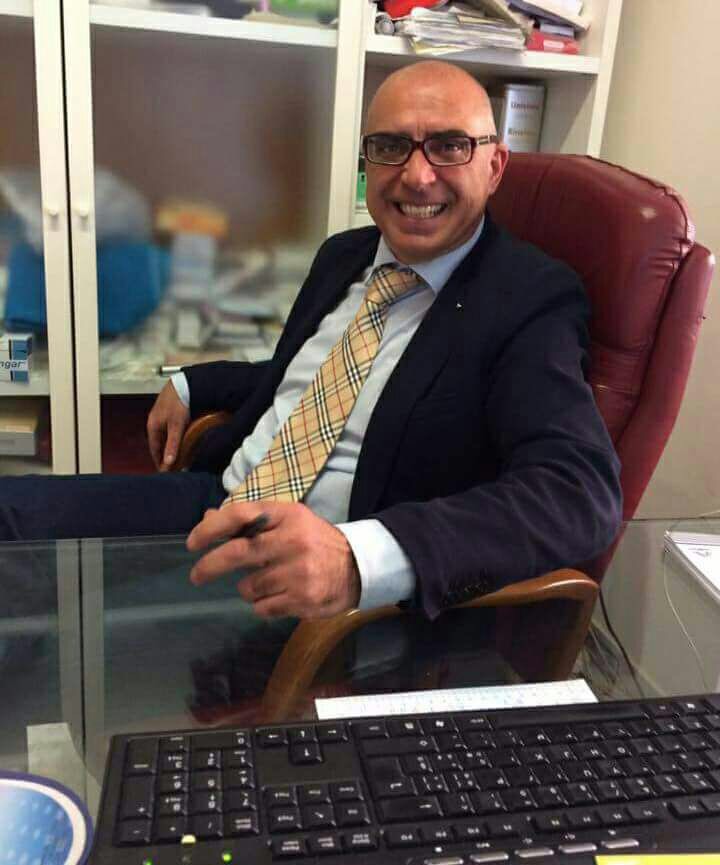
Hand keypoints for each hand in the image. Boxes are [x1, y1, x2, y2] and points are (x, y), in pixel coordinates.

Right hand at [147, 381, 190, 470]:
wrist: (183, 383)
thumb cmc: (178, 403)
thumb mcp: (176, 426)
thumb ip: (172, 445)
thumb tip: (168, 462)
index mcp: (152, 427)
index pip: (154, 450)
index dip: (159, 461)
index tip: (164, 471)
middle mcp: (154, 422)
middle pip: (158, 443)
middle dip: (164, 454)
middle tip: (172, 465)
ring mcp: (161, 416)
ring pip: (164, 436)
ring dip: (169, 446)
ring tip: (176, 455)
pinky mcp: (169, 412)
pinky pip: (169, 429)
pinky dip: (173, 437)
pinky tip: (180, 438)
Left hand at [186, 502, 360, 618]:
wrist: (359, 566)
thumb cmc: (315, 541)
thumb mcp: (287, 521)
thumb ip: (249, 521)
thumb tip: (207, 518)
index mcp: (287, 515)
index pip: (240, 515)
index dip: (210, 529)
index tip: (193, 543)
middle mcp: (292, 540)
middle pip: (237, 553)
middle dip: (210, 566)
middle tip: (196, 576)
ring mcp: (298, 571)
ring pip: (248, 587)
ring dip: (249, 588)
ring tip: (268, 583)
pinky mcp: (303, 598)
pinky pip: (263, 608)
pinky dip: (264, 605)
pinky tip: (281, 596)